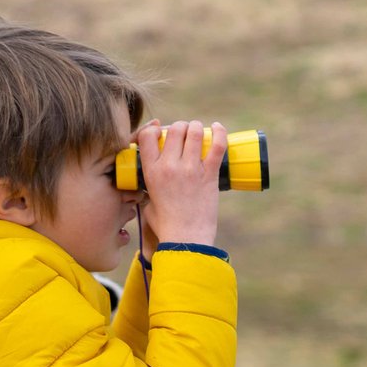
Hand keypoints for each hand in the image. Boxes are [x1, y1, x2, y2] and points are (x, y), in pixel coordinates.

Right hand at [134, 119, 225, 251]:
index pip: (147, 135)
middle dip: (181, 127)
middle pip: (175, 130)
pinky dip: (220, 132)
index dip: (155, 129)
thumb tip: (153, 182)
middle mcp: (169, 166)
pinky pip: (217, 145)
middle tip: (186, 133)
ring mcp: (190, 169)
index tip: (162, 132)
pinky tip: (219, 127)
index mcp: (151, 171)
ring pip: (195, 132)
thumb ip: (149, 188)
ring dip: (198, 127)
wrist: (186, 239)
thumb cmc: (166, 225)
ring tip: (200, 130)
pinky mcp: (209, 174)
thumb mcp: (148, 201)